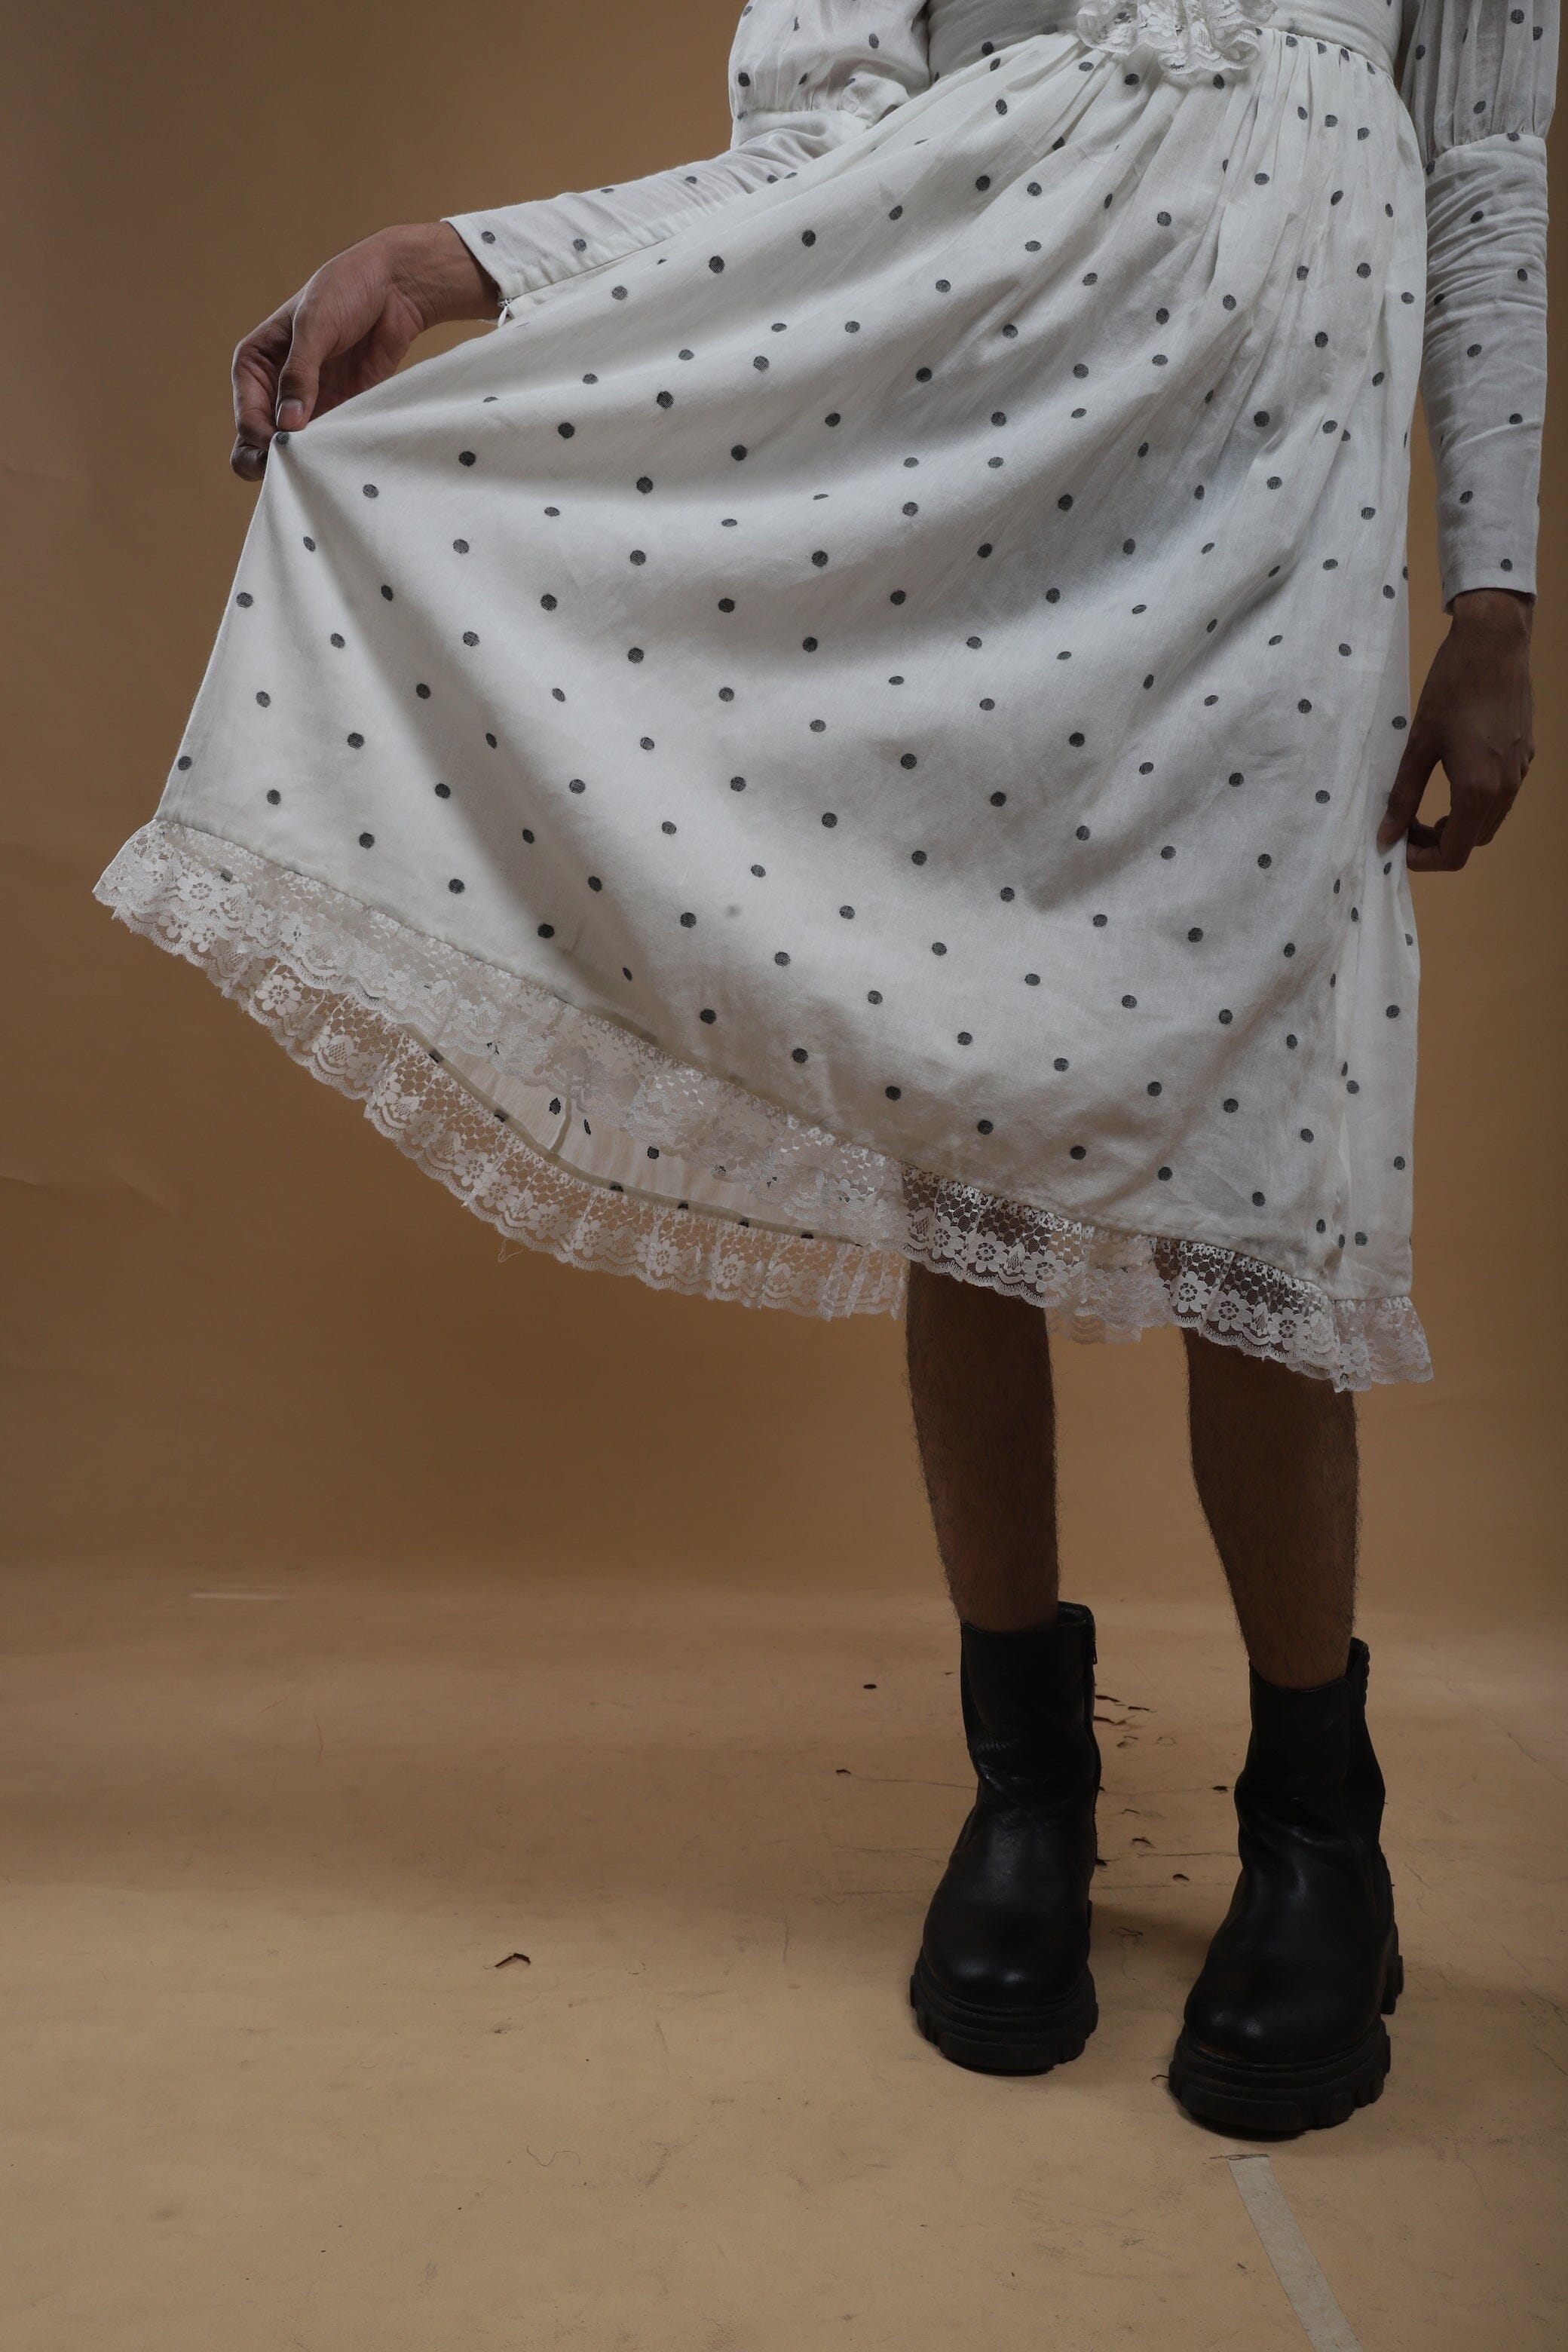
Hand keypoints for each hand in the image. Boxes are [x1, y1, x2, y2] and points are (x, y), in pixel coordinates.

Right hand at [231, 222, 499, 481]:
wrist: (394, 289)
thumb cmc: (345, 291)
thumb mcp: (316, 325)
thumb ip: (300, 374)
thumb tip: (287, 424)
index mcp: (255, 364)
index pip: (246, 415)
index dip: (260, 436)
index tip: (283, 445)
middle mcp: (275, 389)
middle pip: (258, 441)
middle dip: (270, 459)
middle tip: (293, 468)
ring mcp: (307, 405)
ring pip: (293, 451)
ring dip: (304, 463)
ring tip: (322, 466)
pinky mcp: (338, 413)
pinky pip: (328, 445)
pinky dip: (332, 457)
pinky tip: (343, 462)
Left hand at [1377, 588, 1534, 871]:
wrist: (1494, 644)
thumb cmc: (1452, 689)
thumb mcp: (1418, 746)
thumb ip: (1402, 796)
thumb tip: (1386, 835)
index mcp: (1477, 790)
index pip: (1454, 853)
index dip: (1424, 861)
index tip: (1399, 848)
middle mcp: (1505, 788)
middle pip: (1472, 841)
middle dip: (1437, 844)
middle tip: (1405, 826)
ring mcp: (1519, 772)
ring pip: (1488, 821)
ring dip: (1456, 826)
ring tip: (1423, 809)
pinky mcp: (1524, 756)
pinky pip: (1501, 797)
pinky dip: (1474, 805)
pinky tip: (1450, 782)